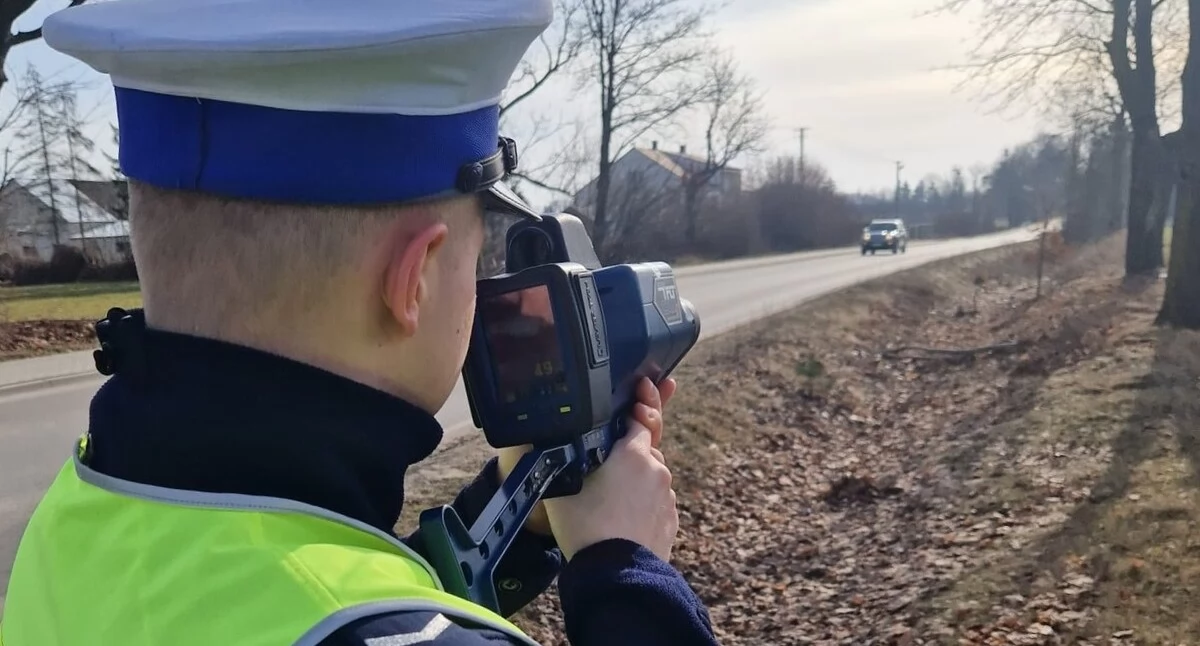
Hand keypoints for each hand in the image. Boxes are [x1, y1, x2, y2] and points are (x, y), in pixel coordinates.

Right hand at [496, 377, 676, 536]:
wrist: (613, 575)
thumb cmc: (585, 526)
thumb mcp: (562, 482)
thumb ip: (559, 453)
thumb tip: (536, 437)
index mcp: (634, 453)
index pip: (641, 417)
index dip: (639, 403)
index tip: (642, 387)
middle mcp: (656, 469)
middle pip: (646, 448)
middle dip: (630, 450)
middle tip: (606, 463)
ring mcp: (666, 496)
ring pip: (651, 476)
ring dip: (635, 479)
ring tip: (608, 498)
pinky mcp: (670, 520)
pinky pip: (655, 501)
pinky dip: (642, 502)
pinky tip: (621, 515)